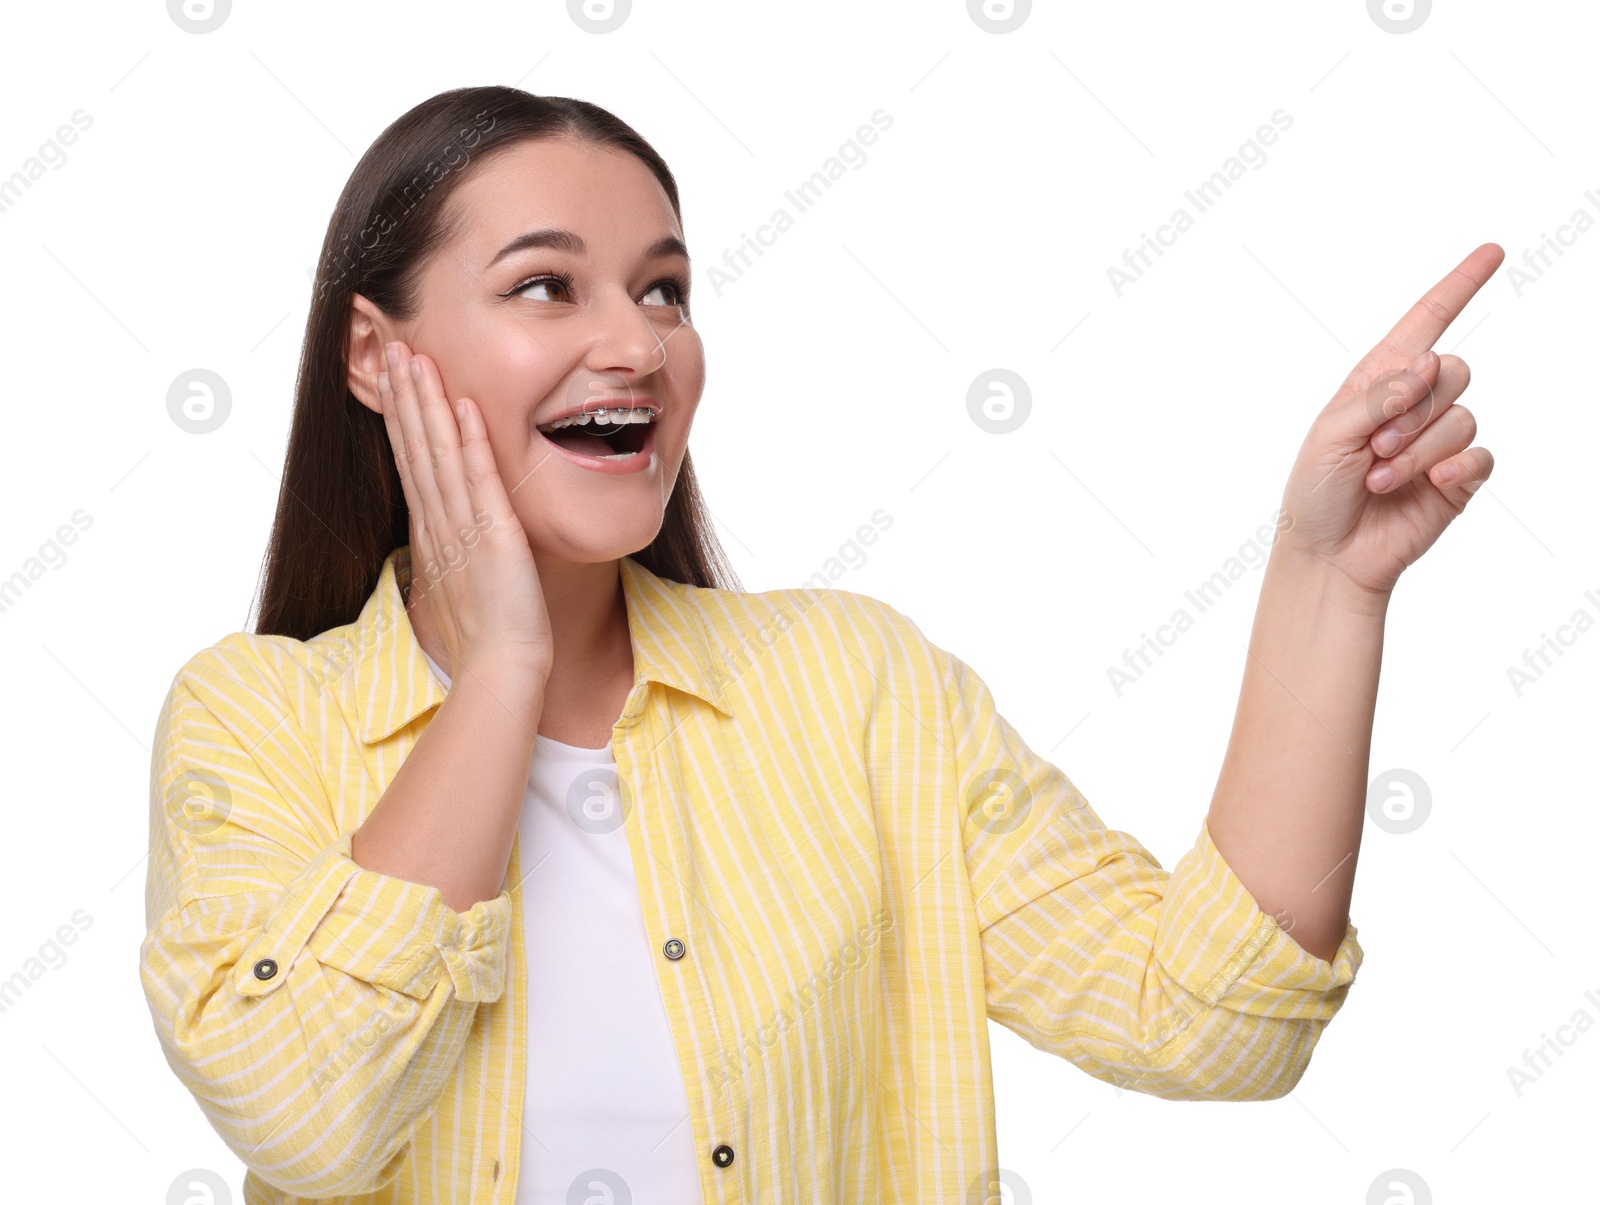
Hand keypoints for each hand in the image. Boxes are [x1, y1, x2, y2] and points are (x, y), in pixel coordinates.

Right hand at [378, 340, 553, 682]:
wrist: (501, 670)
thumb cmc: (489, 637)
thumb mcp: (465, 584)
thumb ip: (458, 554)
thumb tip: (456, 542)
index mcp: (434, 533)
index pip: (412, 462)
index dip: (401, 417)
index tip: (392, 377)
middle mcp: (440, 524)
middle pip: (415, 447)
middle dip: (403, 395)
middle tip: (390, 345)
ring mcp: (463, 529)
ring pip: (437, 454)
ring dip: (425, 404)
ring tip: (414, 358)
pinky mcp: (493, 538)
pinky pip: (478, 481)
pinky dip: (470, 442)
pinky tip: (463, 406)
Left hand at [1274, 243, 1502, 599]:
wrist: (1328, 554)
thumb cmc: (1316, 492)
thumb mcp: (1331, 434)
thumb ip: (1379, 395)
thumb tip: (1426, 361)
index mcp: (1377, 382)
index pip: (1424, 323)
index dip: (1458, 286)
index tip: (1491, 252)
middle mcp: (1413, 404)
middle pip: (1452, 370)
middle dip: (1415, 409)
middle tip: (1377, 448)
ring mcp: (1439, 440)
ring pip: (1462, 416)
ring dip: (1421, 448)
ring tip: (1381, 477)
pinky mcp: (1459, 477)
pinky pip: (1481, 455)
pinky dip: (1455, 468)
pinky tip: (1430, 485)